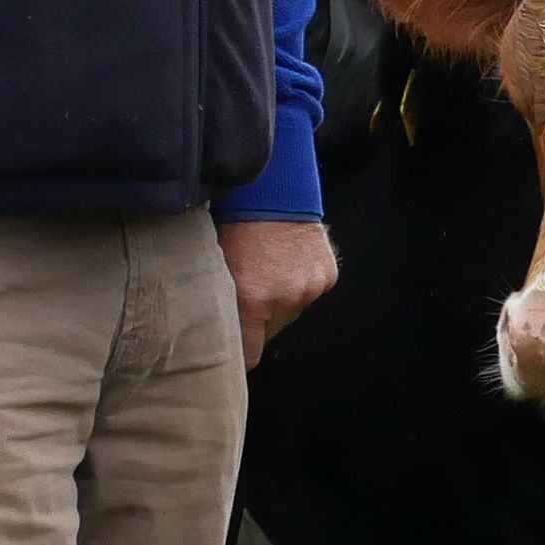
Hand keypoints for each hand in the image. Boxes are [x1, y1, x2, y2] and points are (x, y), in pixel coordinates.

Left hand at [220, 221, 337, 369]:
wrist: (273, 189)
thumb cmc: (236, 224)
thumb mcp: (217, 267)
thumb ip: (221, 304)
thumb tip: (218, 332)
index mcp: (252, 301)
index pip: (250, 355)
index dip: (240, 353)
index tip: (233, 349)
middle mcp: (285, 299)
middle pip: (272, 332)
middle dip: (260, 319)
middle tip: (248, 291)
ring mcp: (310, 287)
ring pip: (292, 311)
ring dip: (282, 298)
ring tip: (269, 270)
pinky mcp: (327, 275)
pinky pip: (311, 291)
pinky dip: (301, 281)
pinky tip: (288, 261)